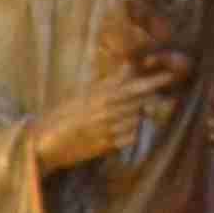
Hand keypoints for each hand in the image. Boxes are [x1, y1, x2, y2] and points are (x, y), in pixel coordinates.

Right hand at [26, 57, 183, 174]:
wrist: (42, 142)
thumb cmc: (61, 116)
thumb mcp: (83, 94)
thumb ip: (108, 82)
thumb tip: (128, 67)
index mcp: (102, 95)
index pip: (136, 85)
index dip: (155, 81)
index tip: (171, 75)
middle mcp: (108, 110)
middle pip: (141, 102)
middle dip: (148, 100)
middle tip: (148, 98)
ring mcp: (108, 128)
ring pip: (136, 120)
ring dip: (135, 117)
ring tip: (120, 117)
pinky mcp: (105, 145)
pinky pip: (129, 137)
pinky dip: (129, 134)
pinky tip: (117, 132)